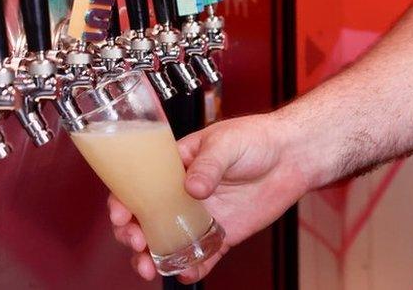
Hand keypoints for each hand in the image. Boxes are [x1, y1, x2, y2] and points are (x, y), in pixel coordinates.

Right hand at [108, 113, 313, 281]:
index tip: (120, 215)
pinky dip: (191, 268)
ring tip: (149, 269)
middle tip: (137, 243)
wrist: (291, 156)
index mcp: (173, 167)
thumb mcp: (226, 143)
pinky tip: (186, 274)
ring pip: (166, 242)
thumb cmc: (255, 139)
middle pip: (144, 218)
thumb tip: (191, 188)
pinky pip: (201, 256)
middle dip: (132, 235)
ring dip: (153, 257)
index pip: (137, 185)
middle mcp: (180, 194)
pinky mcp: (221, 234)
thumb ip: (208, 165)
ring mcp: (199, 216)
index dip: (122, 201)